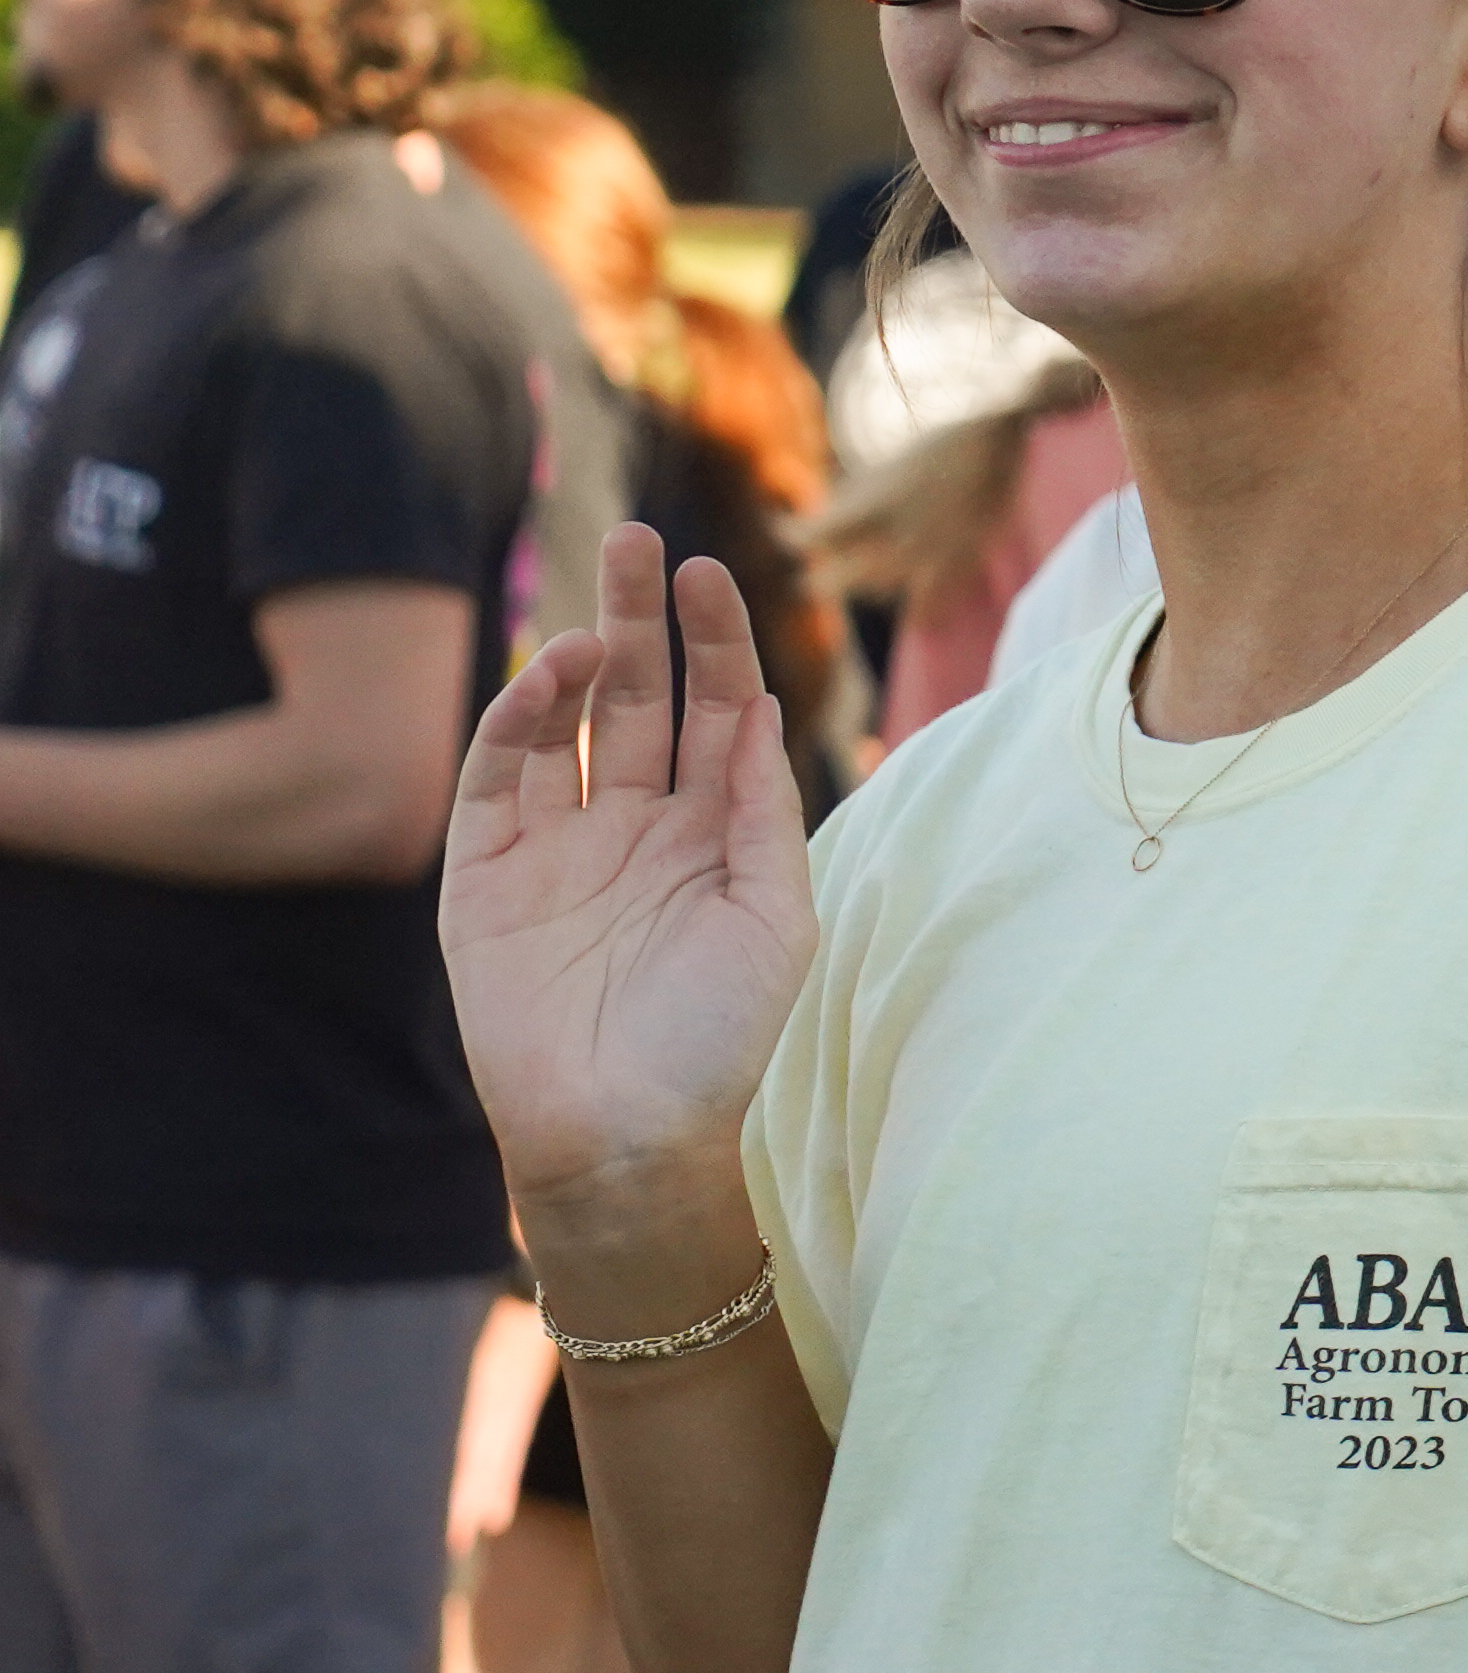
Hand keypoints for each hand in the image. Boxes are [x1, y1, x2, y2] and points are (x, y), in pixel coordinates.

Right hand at [441, 528, 816, 1229]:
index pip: (715, 710)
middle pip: (638, 696)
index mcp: (712, 832)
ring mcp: (558, 846)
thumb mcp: (776, 915)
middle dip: (640, 618)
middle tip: (639, 538)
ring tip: (603, 623)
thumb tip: (759, 704)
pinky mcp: (487, 874)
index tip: (712, 576)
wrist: (630, 1134)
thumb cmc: (720, 1038)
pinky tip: (554, 678)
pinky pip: (498, 777)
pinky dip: (518, 721)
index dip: (714, 642)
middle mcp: (635, 827)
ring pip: (567, 724)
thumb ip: (764, 809)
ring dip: (582, 662)